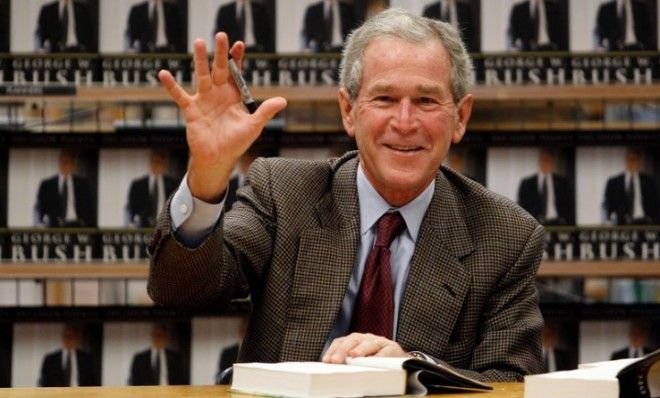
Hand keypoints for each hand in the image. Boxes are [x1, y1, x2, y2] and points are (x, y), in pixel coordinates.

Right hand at [158, 33, 286, 201]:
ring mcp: (204, 100)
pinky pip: (180, 95)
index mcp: (234, 96)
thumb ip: (265, 111)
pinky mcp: (191, 110)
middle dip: (221, 53)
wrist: (218, 159)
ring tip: (198, 43)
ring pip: (202, 76)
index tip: (239, 44)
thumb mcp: (253, 126)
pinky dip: (172, 86)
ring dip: (200, 60)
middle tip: (221, 35)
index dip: (237, 59)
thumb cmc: (236, 143)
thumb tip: (283, 101)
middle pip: (219, 69)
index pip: (236, 73)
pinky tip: (163, 73)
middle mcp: (218, 94)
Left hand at [322, 333, 409, 363]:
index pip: (341, 341)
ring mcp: (380, 342)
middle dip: (343, 350)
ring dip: (360, 350)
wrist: (399, 362)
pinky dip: (379, 356)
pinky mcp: (393, 348)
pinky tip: (373, 362)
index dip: (333, 349)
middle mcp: (366, 338)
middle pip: (353, 340)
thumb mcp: (358, 361)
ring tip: (353, 357)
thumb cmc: (375, 362)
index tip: (327, 360)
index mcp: (355, 341)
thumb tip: (331, 370)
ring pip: (369, 343)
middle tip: (335, 360)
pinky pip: (385, 351)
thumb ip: (346, 363)